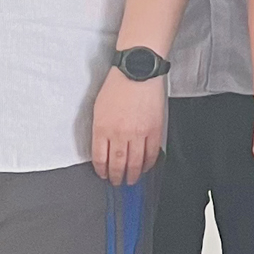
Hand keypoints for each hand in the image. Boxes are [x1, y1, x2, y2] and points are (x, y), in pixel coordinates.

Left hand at [91, 69, 165, 185]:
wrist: (138, 71)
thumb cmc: (118, 85)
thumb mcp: (99, 108)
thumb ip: (101, 129)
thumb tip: (104, 147)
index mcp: (102, 128)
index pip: (100, 158)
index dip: (102, 170)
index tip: (104, 175)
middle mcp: (119, 134)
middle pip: (118, 164)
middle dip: (117, 177)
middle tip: (118, 182)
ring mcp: (138, 133)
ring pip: (135, 163)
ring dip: (133, 175)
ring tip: (132, 180)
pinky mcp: (154, 130)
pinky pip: (152, 154)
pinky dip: (148, 164)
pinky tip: (145, 167)